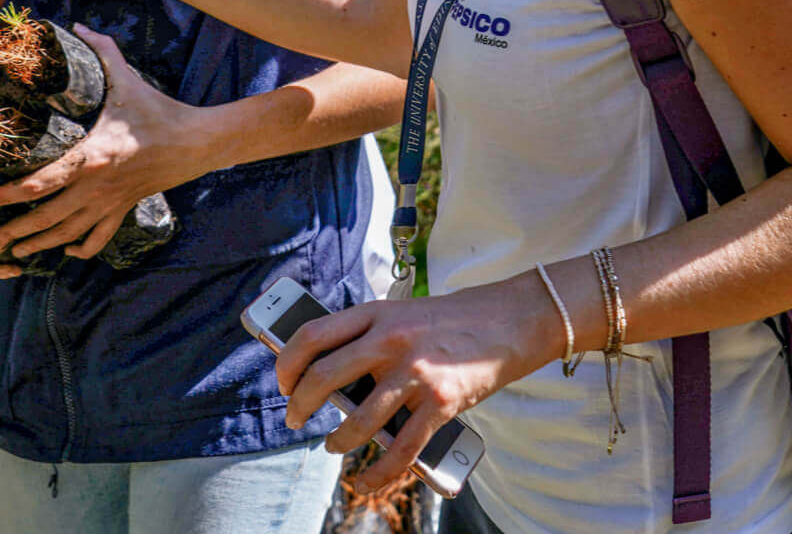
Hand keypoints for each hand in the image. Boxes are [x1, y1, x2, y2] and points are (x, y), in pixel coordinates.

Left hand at [0, 25, 221, 271]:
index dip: (5, 195)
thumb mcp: (128, 79)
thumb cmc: (158, 110)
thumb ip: (102, 51)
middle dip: (13, 234)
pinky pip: (98, 238)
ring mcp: (110, 202)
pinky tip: (67, 250)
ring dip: (38, 245)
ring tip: (13, 253)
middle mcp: (96, 187)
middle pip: (46, 218)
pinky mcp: (124, 209)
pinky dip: (80, 249)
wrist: (196, 142)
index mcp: (91, 156)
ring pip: (67, 234)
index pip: (39, 183)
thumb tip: (78, 24)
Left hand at [276, 277, 554, 491]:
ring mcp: (416, 372)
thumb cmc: (449, 321)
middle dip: (300, 406)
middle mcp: (391, 339)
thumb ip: (369, 338)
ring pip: (358, 421)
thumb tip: (330, 380)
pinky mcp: (441, 403)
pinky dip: (376, 473)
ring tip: (332, 446)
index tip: (283, 381)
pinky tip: (364, 479)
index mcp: (377, 312)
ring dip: (337, 441)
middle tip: (294, 419)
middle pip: (325, 377)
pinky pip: (399, 450)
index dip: (287, 362)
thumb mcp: (402, 313)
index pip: (313, 335)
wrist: (508, 320)